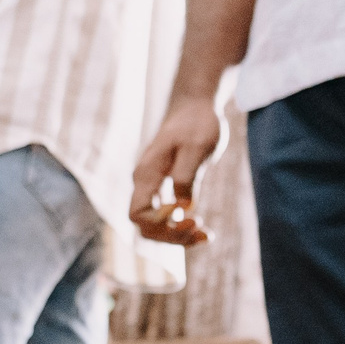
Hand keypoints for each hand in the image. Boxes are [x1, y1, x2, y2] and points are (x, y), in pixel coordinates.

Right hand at [128, 93, 222, 246]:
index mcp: (147, 174)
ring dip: (178, 237)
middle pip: (145, 227)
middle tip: (202, 230)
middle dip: (171, 236)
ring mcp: (153, 188)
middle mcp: (145, 184)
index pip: (138, 214)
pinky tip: (205, 231)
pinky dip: (183, 228)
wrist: (196, 106)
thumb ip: (186, 177)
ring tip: (206, 235)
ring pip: (156, 227)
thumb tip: (182, 207)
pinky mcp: (165, 190)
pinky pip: (167, 218)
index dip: (160, 223)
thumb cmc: (197, 123)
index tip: (185, 212)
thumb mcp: (196, 147)